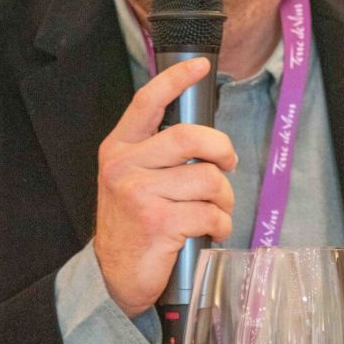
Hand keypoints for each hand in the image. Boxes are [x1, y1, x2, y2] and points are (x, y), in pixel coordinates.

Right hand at [93, 57, 236, 316]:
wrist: (115, 277)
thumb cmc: (133, 224)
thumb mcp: (131, 179)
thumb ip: (158, 154)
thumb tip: (205, 138)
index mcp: (119, 148)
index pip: (147, 102)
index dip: (175, 80)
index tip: (199, 66)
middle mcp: (125, 166)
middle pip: (189, 137)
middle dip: (221, 148)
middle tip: (228, 162)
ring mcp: (140, 194)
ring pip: (208, 179)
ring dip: (224, 198)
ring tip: (217, 210)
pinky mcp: (160, 222)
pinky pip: (210, 213)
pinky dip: (221, 224)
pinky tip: (212, 231)